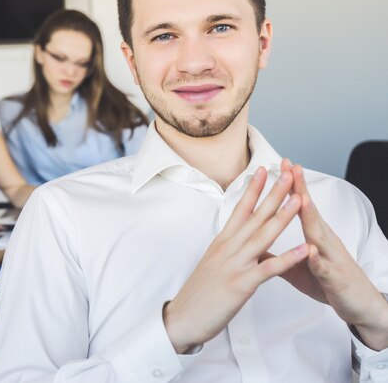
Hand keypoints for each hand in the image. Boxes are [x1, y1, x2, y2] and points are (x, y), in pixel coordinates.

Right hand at [163, 167, 307, 352]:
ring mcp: (235, 265)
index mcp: (222, 242)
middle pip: (255, 216)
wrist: (183, 317)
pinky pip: (269, 269)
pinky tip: (304, 249)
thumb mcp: (213, 263)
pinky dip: (288, 258)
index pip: (240, 209)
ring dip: (283, 217)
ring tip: (299, 200)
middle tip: (288, 173)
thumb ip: (228, 249)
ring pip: (263, 236)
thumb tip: (239, 239)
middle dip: (273, 194)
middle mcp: (229, 248)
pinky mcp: (241, 284)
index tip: (263, 169)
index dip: (253, 188)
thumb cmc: (198, 293)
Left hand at [276, 160, 387, 349]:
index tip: (280, 165)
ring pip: (319, 235)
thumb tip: (254, 244)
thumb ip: (277, 253)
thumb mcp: (297, 266)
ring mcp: (331, 258)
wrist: (359, 306)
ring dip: (310, 217)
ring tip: (300, 199)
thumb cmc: (327, 283)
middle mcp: (324, 242)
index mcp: (314, 236)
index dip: (290, 186)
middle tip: (291, 167)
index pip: (300, 206)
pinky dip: (317, 259)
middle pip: (310, 211)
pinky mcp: (335, 279)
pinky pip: (325, 268)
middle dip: (300, 190)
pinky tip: (310, 250)